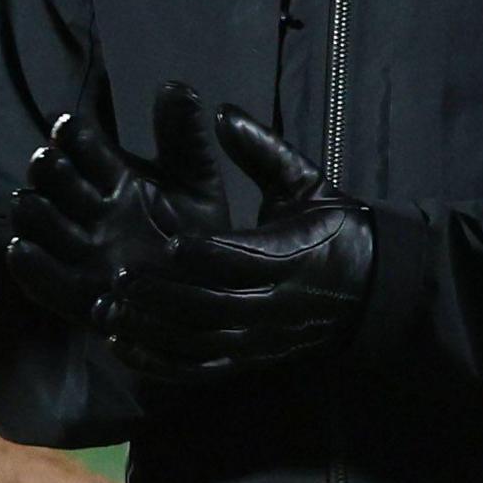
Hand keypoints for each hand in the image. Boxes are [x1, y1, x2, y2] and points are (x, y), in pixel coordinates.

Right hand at [4, 81, 231, 330]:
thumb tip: (173, 86)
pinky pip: (44, 283)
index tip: (71, 128)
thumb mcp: (197, 180)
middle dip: (47, 168)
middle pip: (51, 180)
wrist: (218, 294)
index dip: (71, 134)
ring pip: (37, 224)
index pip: (80, 144)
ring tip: (31, 203)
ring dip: (30, 211)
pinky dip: (30, 267)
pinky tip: (21, 250)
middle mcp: (88, 209)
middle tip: (51, 162)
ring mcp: (79, 252)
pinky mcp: (79, 296)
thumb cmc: (201, 232)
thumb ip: (185, 137)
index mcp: (112, 175)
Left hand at [97, 105, 375, 378]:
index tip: (169, 241)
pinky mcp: (251, 360)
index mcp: (293, 255)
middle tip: (120, 276)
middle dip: (165, 294)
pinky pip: (200, 370)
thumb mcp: (306, 183)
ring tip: (108, 310)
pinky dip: (160, 363)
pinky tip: (120, 346)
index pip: (247, 259)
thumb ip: (263, 150)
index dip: (208, 254)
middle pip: (215, 306)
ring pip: (201, 342)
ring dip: (152, 331)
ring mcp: (262, 338)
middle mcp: (276, 304)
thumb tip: (222, 113)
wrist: (374, 292)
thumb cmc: (334, 228)